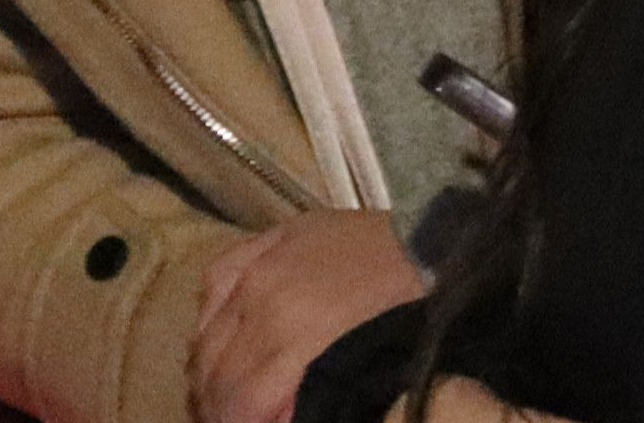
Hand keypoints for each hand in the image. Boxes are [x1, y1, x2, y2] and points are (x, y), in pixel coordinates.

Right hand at [192, 206, 426, 422]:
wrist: (437, 249)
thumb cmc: (408, 318)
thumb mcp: (363, 375)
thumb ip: (314, 399)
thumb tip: (280, 416)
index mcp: (291, 338)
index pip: (238, 402)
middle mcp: (261, 299)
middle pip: (213, 369)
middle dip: (215, 405)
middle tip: (226, 418)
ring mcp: (259, 266)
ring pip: (206, 329)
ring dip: (206, 368)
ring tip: (217, 391)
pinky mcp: (267, 239)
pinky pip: (215, 281)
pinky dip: (208, 317)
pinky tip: (214, 336)